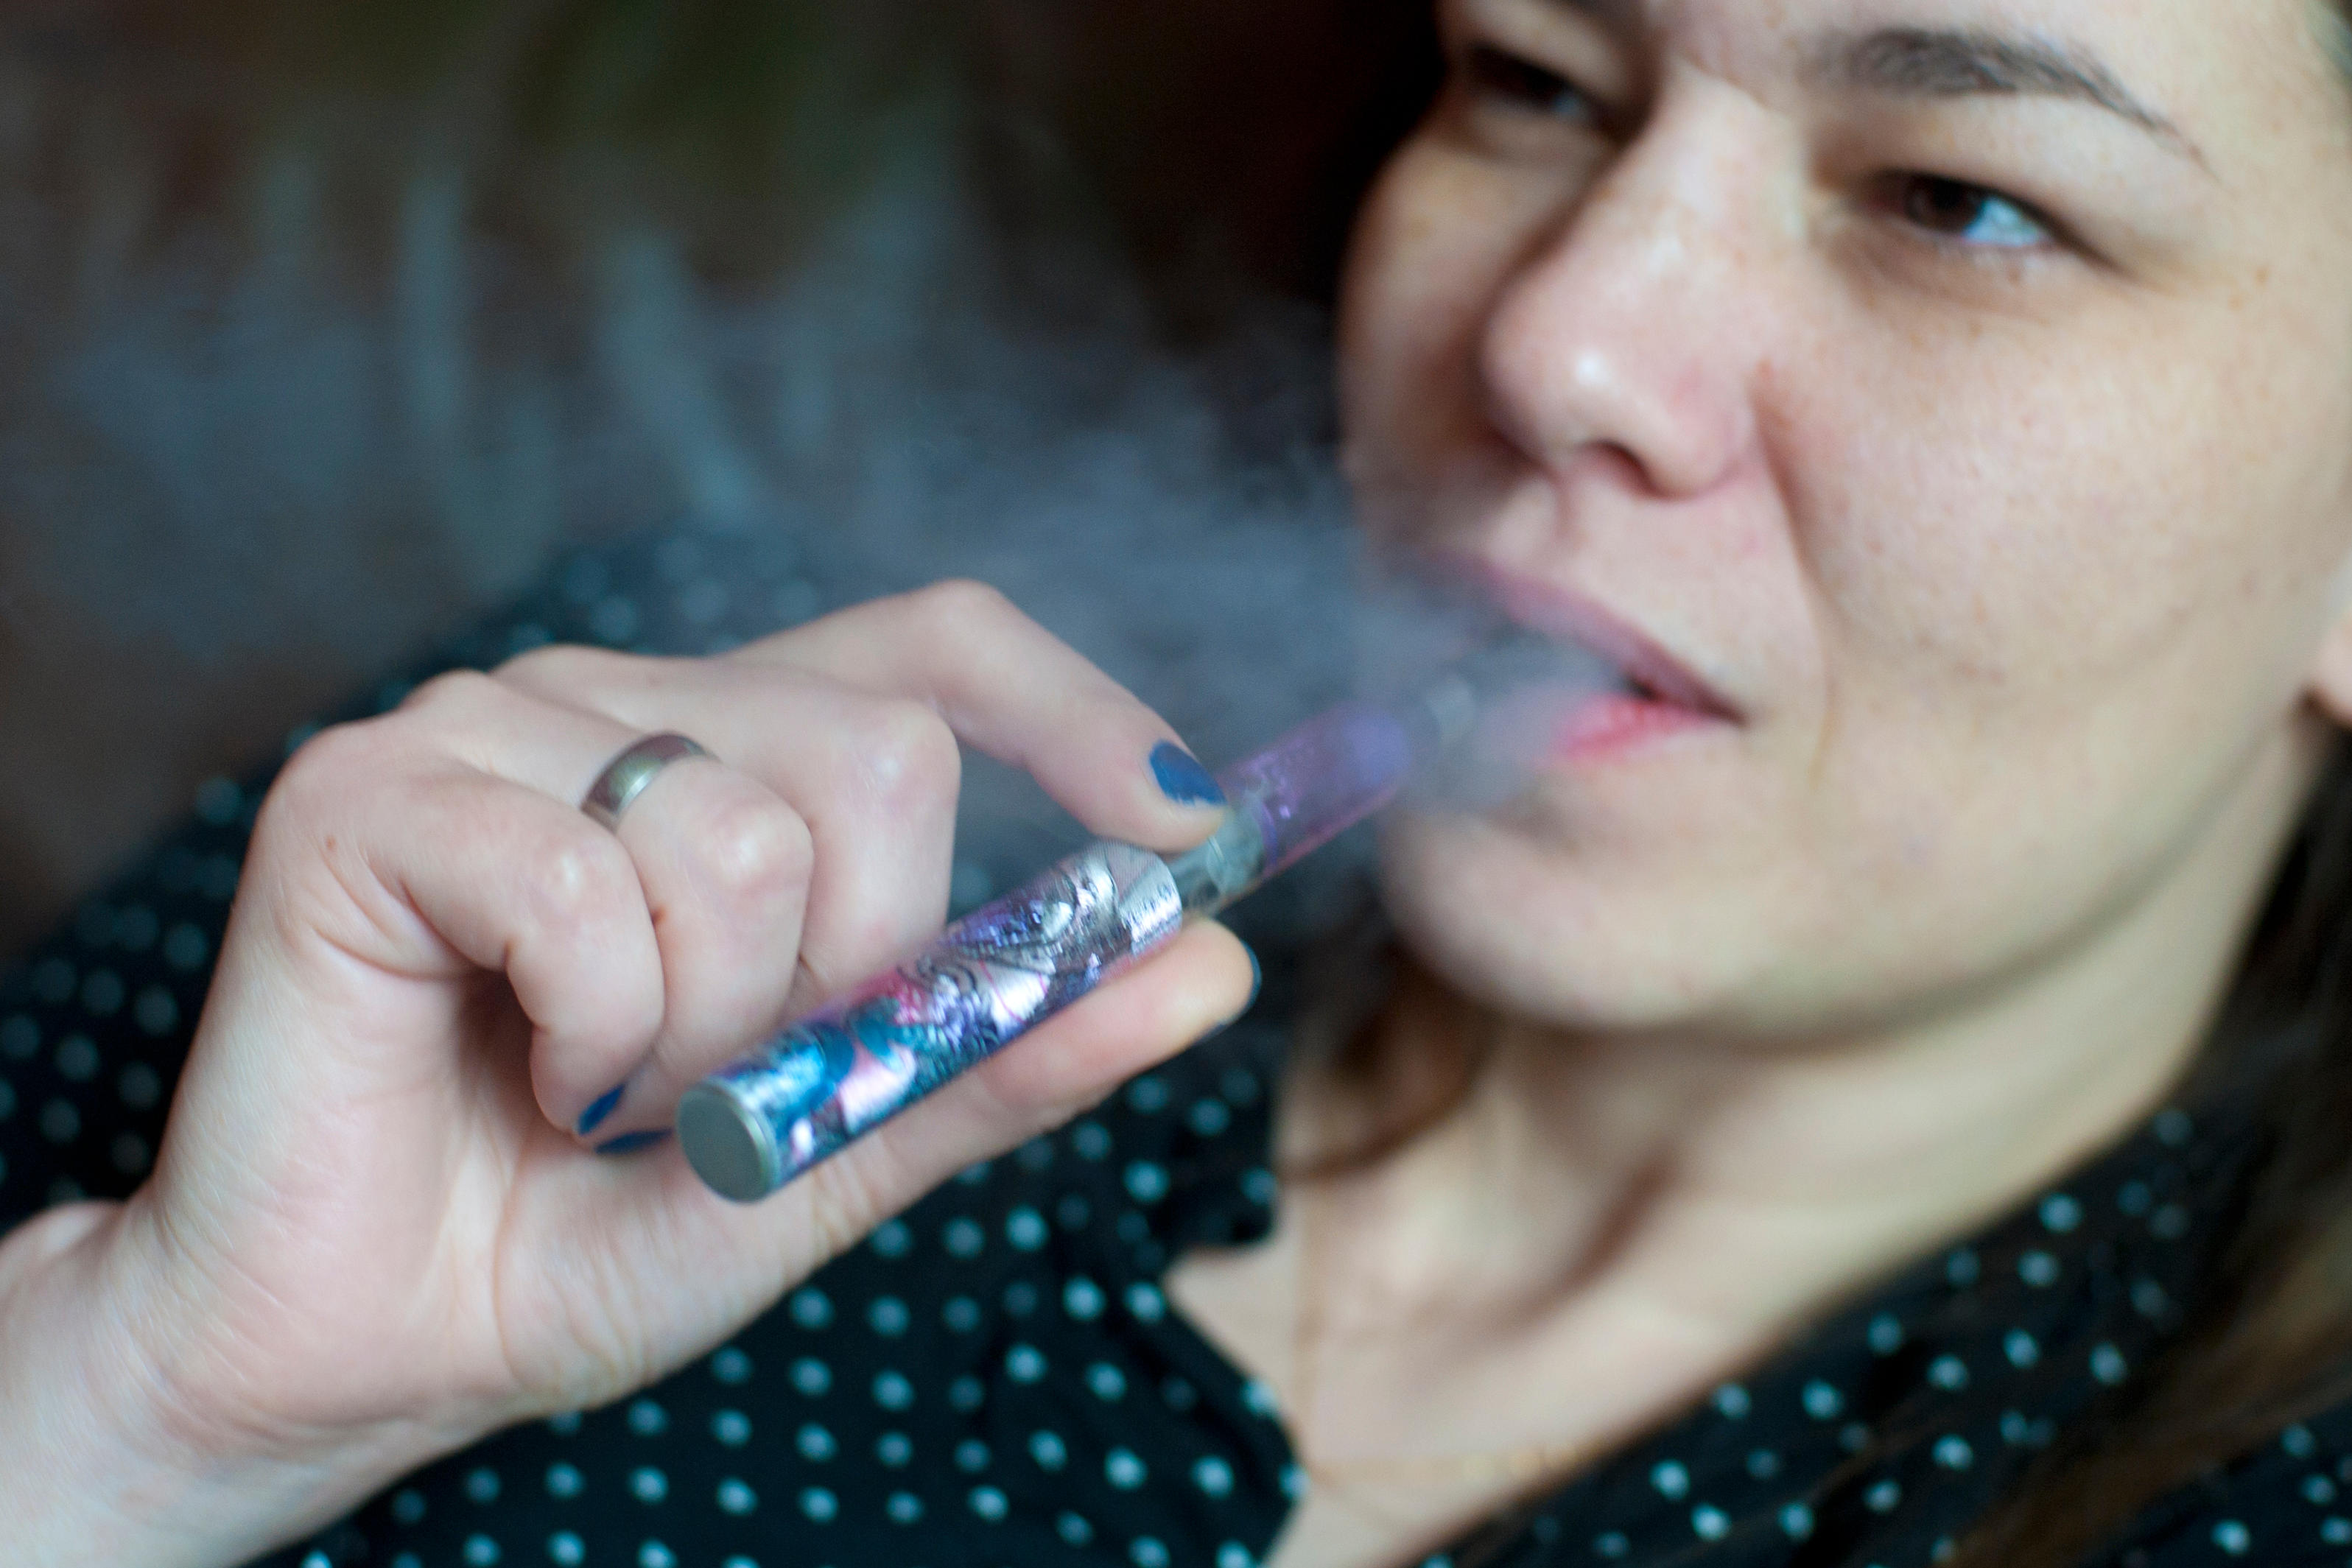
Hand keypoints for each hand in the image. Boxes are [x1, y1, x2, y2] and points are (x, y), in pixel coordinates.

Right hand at [0, 581, 1253, 1566]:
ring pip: (740, 827)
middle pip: (883, 753)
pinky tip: (534, 1075)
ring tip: (617, 1095)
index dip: (1078, 711)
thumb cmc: (590, 1231)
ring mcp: (494, 729)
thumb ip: (1005, 1049)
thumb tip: (1211, 970)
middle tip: (742, 1080)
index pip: (940, 646)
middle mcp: (626, 704)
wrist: (373, 1343)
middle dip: (861, 971)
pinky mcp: (370, 794)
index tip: (1183, 831)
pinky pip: (578, 884)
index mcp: (743, 755)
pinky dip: (596, 1031)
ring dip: (711, 1030)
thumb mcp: (843, 1147)